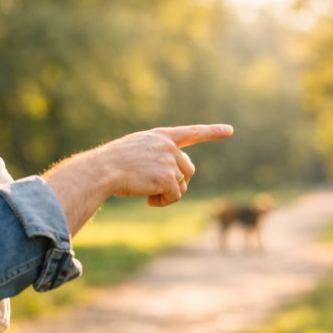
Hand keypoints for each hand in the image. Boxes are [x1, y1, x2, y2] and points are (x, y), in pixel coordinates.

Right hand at [107, 125, 232, 205]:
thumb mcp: (135, 149)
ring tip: (149, 196)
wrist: (102, 170)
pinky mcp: (168, 178)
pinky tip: (148, 201)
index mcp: (160, 136)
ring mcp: (169, 161)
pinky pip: (175, 196)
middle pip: (188, 169)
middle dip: (177, 183)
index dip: (212, 131)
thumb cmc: (112, 163)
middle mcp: (168, 146)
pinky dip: (163, 202)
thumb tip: (177, 177)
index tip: (230, 130)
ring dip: (168, 194)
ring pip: (182, 184)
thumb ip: (156, 155)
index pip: (192, 132)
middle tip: (156, 191)